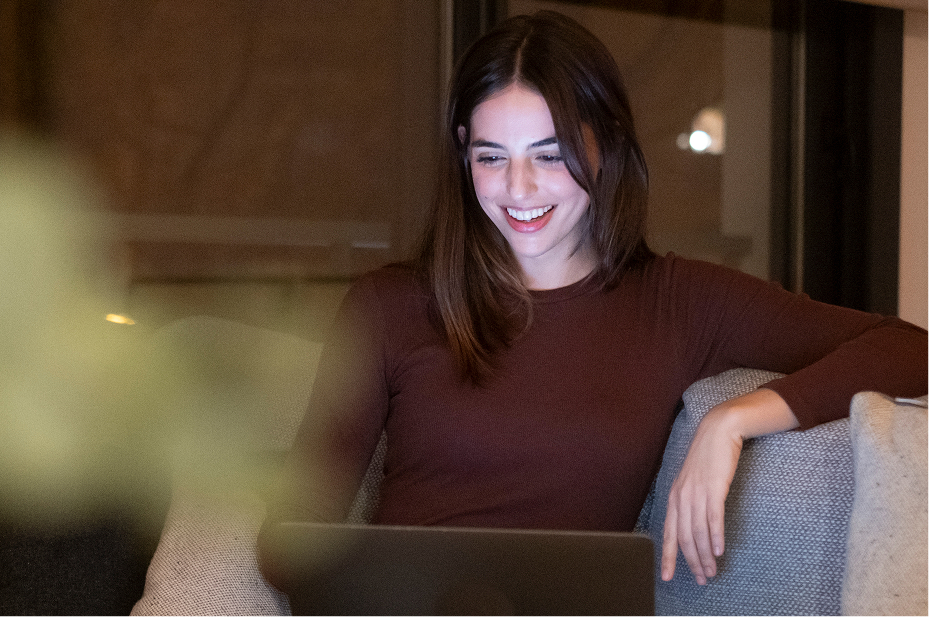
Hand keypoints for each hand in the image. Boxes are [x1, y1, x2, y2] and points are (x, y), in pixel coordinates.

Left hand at [660, 388, 797, 583]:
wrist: (717, 432)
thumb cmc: (706, 459)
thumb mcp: (692, 482)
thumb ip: (689, 503)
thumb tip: (692, 527)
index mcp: (674, 497)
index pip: (668, 533)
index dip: (667, 556)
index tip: (667, 577)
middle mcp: (681, 497)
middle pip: (684, 537)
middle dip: (692, 561)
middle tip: (702, 579)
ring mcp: (696, 492)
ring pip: (698, 531)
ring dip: (705, 555)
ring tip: (712, 571)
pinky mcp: (714, 487)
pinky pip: (713, 517)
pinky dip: (715, 536)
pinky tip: (719, 550)